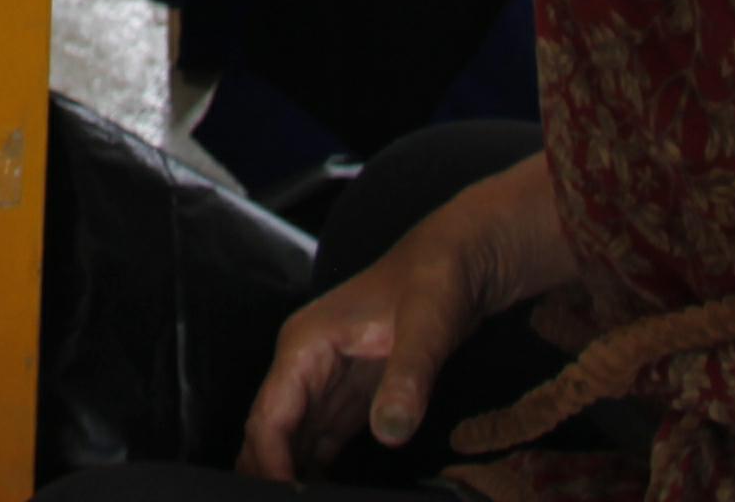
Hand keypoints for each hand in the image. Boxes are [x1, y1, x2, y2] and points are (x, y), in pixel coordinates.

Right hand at [243, 154, 576, 476]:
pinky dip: (314, 470)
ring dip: (289, 476)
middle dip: (269, 474)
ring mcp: (326, 382)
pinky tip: (322, 494)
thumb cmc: (438, 274)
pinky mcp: (351, 396)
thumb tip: (390, 431)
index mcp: (306, 344)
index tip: (283, 500)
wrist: (465, 256)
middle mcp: (305, 364)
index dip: (270, 464)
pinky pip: (318, 441)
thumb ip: (408, 377)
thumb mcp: (428, 323)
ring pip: (290, 441)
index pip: (269, 417)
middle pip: (269, 433)